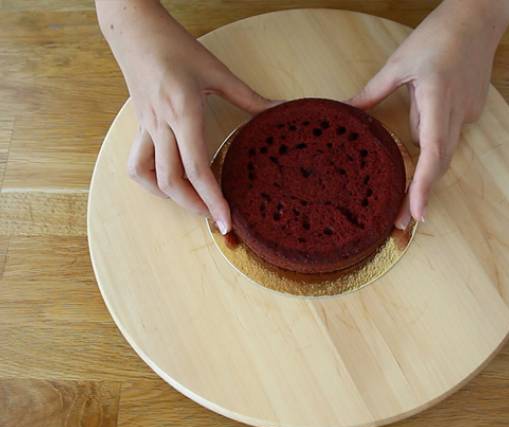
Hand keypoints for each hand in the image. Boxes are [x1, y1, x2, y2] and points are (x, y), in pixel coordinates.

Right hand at [97, 0, 275, 233]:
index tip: (226, 222)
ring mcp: (146, 127)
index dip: (213, 200)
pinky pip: (136, 162)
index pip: (198, 168)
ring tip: (193, 202)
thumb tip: (279, 111)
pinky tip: (168, 181)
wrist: (134, 28)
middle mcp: (162, 125)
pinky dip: (150, 180)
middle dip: (195, 207)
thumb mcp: (217, 71)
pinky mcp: (139, 125)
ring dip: (169, 196)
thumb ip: (249, 97)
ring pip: (146, 176)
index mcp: (184, 112)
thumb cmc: (176, 46)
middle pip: (171, 181)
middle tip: (217, 219)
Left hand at [349, 0, 508, 228]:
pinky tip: (421, 135)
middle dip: (420, 194)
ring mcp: (468, 114)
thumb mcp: (398, 62)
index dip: (424, 186)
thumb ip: (372, 92)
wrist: (479, 17)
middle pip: (439, 163)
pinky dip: (431, 145)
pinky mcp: (471, 111)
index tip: (416, 215)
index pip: (433, 153)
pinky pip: (447, 136)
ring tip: (406, 186)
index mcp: (438, 99)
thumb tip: (345, 110)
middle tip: (400, 224)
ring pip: (442, 151)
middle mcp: (457, 114)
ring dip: (424, 169)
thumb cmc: (439, 35)